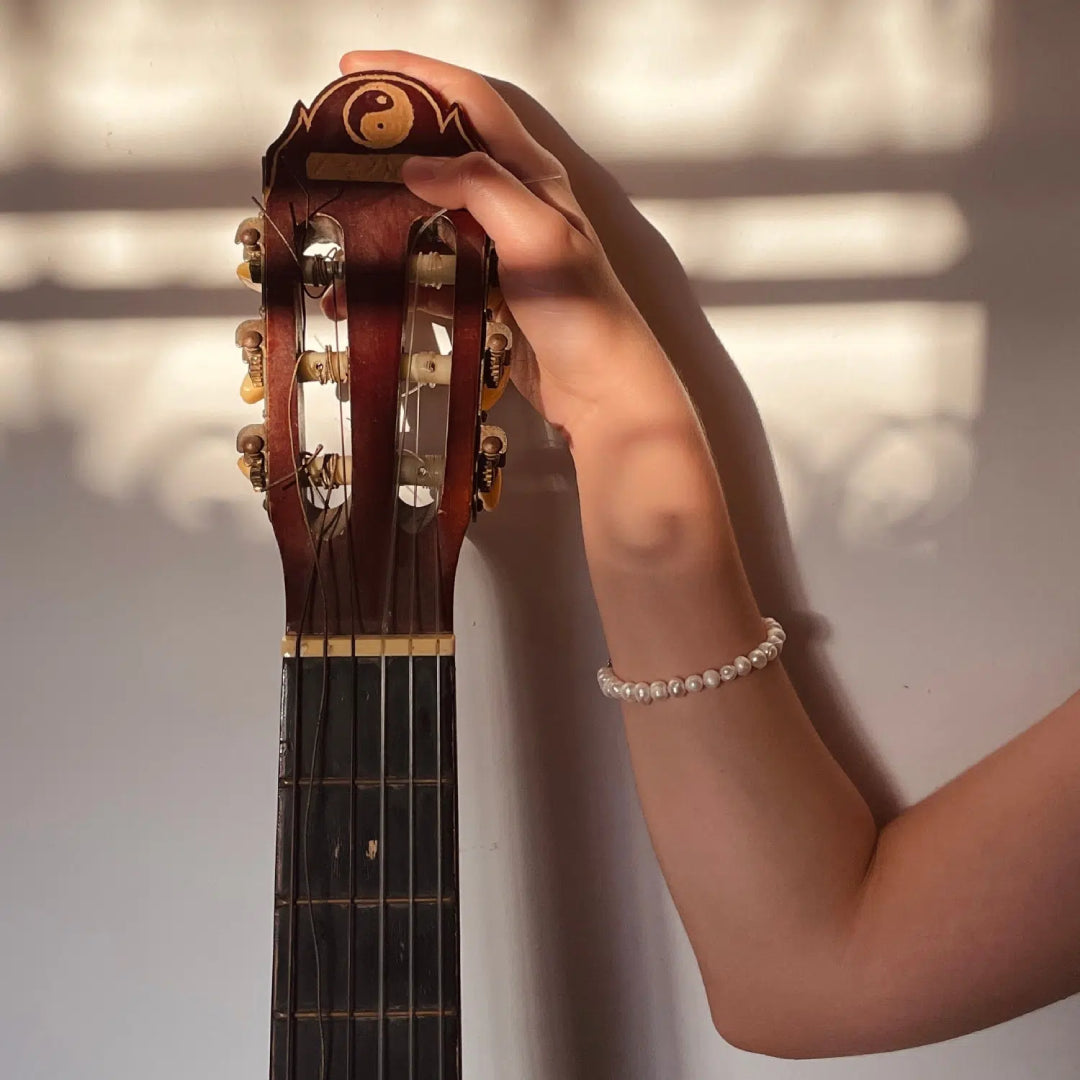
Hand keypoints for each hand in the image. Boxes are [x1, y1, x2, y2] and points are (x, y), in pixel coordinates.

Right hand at [336, 50, 680, 443]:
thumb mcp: (538, 236)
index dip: (413, 74)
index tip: (354, 70)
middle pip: (439, 154)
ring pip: (427, 216)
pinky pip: (429, 272)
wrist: (602, 392)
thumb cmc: (584, 312)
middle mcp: (513, 204)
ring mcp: (496, 251)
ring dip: (382, 220)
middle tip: (333, 147)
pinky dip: (395, 277)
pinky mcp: (484, 294)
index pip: (468, 100)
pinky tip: (361, 291)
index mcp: (532, 176)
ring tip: (335, 227)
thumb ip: (482, 187)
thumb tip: (415, 165)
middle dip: (386, 145)